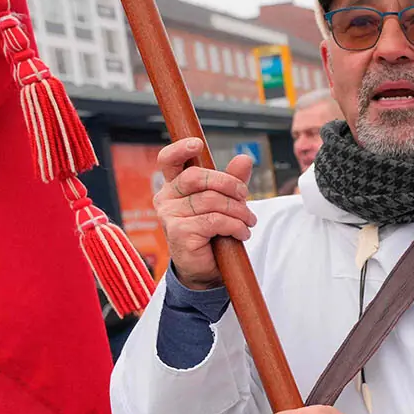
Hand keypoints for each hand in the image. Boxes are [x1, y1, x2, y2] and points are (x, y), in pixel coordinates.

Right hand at [154, 138, 257, 290]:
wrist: (205, 268)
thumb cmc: (212, 232)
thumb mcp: (224, 202)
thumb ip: (232, 180)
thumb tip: (244, 159)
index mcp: (173, 186)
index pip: (169, 160)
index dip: (181, 149)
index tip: (198, 145)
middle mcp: (166, 198)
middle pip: (198, 177)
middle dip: (230, 185)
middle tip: (245, 198)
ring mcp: (170, 216)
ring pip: (212, 201)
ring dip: (239, 211)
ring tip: (248, 221)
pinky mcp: (179, 232)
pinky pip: (215, 220)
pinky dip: (235, 226)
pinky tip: (241, 233)